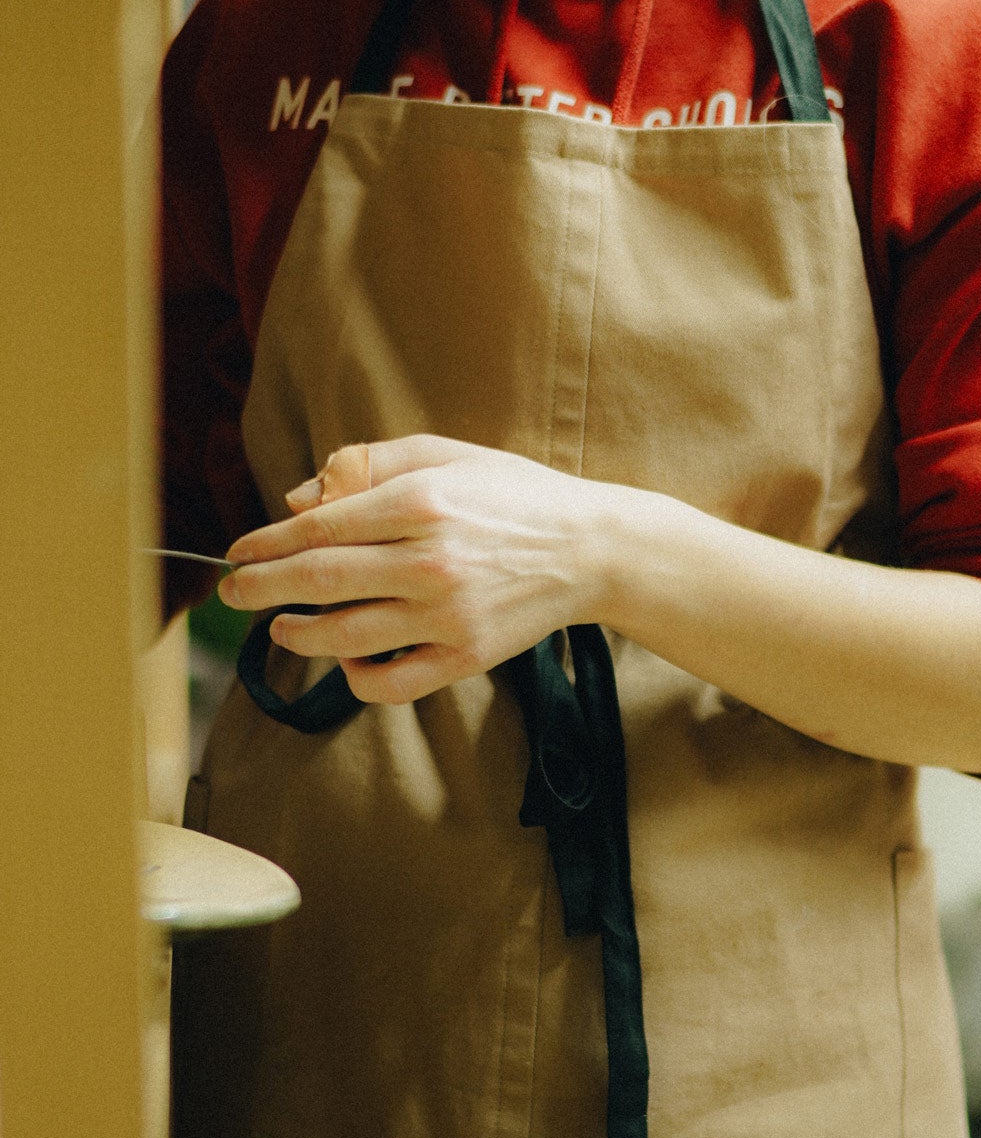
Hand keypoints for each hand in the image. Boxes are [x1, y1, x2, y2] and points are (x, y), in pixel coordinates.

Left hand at [219, 436, 612, 704]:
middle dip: (262, 587)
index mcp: (422, 502)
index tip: (240, 551)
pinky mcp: (466, 657)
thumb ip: (368, 465)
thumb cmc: (513, 495)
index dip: (268, 542)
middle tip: (232, 591)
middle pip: (320, 580)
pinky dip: (356, 677)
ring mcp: (448, 616)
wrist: (591, 549)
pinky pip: (392, 682)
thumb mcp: (444, 454)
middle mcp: (430, 561)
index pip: (321, 526)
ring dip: (297, 633)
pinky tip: (344, 658)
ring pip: (345, 634)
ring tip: (279, 626)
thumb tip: (296, 498)